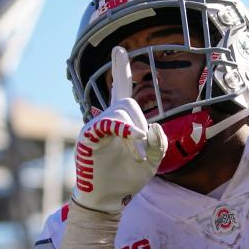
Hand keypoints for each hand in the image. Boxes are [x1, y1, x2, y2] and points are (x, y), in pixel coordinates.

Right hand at [72, 46, 166, 213]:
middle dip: (140, 125)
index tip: (119, 49)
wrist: (107, 199)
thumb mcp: (154, 161)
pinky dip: (122, 130)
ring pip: (120, 113)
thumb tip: (152, 127)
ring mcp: (95, 127)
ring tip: (137, 155)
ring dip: (135, 134)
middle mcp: (105, 119)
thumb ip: (160, 143)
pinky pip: (106, 123)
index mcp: (121, 122)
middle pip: (127, 103)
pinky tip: (133, 140)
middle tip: (142, 153)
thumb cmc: (127, 179)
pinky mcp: (88, 137)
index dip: (121, 70)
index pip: (121, 90)